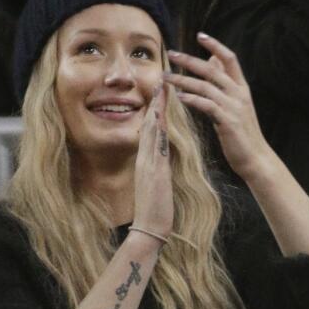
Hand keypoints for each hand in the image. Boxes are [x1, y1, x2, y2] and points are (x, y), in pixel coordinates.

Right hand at [131, 84, 173, 237]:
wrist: (149, 230)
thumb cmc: (156, 211)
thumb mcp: (158, 186)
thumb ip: (159, 171)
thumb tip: (164, 161)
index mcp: (147, 162)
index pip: (152, 130)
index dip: (157, 111)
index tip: (163, 92)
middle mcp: (145, 159)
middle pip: (150, 124)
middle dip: (156, 102)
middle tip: (161, 78)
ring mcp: (147, 164)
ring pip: (150, 130)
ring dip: (156, 109)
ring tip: (161, 88)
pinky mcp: (152, 172)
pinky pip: (154, 145)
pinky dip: (156, 129)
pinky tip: (160, 116)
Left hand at [166, 33, 275, 181]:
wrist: (256, 158)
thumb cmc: (242, 133)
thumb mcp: (236, 105)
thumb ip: (224, 83)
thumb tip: (213, 60)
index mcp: (242, 88)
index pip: (230, 59)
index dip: (216, 45)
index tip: (200, 35)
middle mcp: (239, 94)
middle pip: (212, 69)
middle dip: (189, 60)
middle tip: (171, 53)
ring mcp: (234, 107)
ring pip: (205, 86)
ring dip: (183, 79)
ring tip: (166, 77)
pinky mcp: (227, 121)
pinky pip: (206, 105)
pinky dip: (192, 99)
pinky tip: (179, 97)